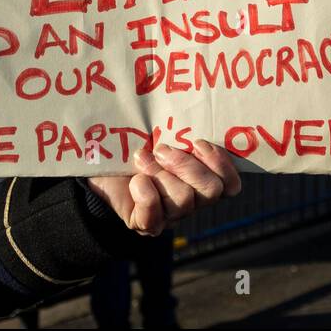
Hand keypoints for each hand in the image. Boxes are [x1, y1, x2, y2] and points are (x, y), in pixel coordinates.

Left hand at [87, 139, 241, 236]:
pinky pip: (154, 216)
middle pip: (211, 191)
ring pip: (184, 200)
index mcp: (201, 178)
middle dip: (186, 165)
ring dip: (158, 173)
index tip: (196, 142)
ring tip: (140, 159)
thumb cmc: (134, 142)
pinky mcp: (146, 224)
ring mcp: (171, 216)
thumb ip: (181, 129)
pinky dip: (144, 194)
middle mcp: (192, 200)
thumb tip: (192, 105)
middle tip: (161, 149)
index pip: (230, 185)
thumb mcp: (160, 131)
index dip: (220, 164)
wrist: (99, 163)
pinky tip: (136, 180)